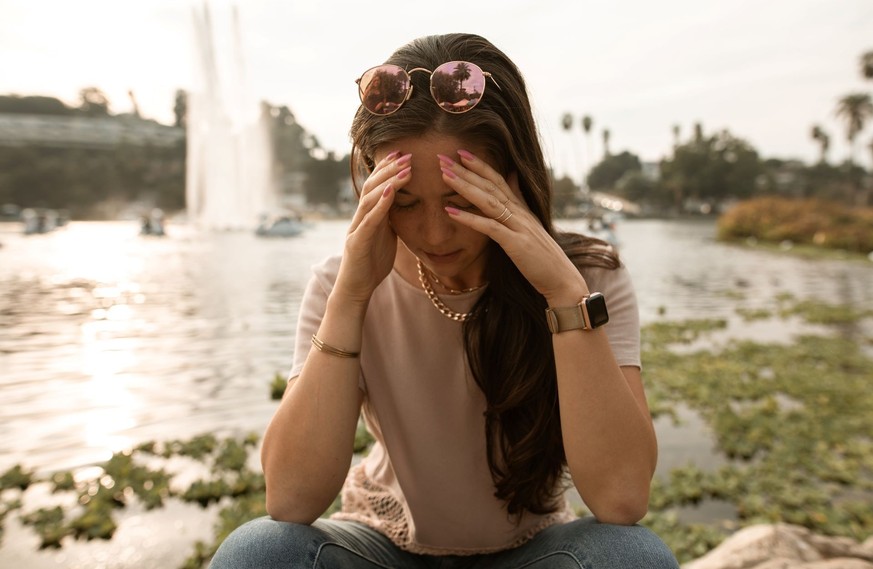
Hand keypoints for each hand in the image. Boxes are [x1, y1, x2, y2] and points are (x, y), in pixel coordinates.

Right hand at [334, 151, 411, 305]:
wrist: (355, 289)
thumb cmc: (371, 264)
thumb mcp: (386, 236)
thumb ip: (391, 219)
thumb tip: (404, 204)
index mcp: (369, 215)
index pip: (377, 186)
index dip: (388, 168)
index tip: (403, 153)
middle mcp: (360, 217)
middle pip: (372, 186)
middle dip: (389, 169)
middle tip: (407, 154)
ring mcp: (357, 228)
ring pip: (370, 198)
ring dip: (388, 182)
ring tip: (404, 169)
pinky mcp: (357, 242)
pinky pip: (369, 221)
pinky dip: (380, 205)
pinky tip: (390, 192)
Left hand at [439, 150, 588, 303]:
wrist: (561, 279)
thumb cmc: (543, 257)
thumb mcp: (531, 223)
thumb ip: (520, 199)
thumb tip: (512, 175)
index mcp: (521, 208)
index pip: (498, 180)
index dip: (480, 165)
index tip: (460, 152)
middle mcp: (520, 213)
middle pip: (490, 185)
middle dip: (465, 170)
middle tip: (442, 157)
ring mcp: (518, 226)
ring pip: (488, 200)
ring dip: (465, 186)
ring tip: (444, 175)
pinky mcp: (516, 244)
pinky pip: (489, 227)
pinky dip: (469, 218)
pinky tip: (450, 211)